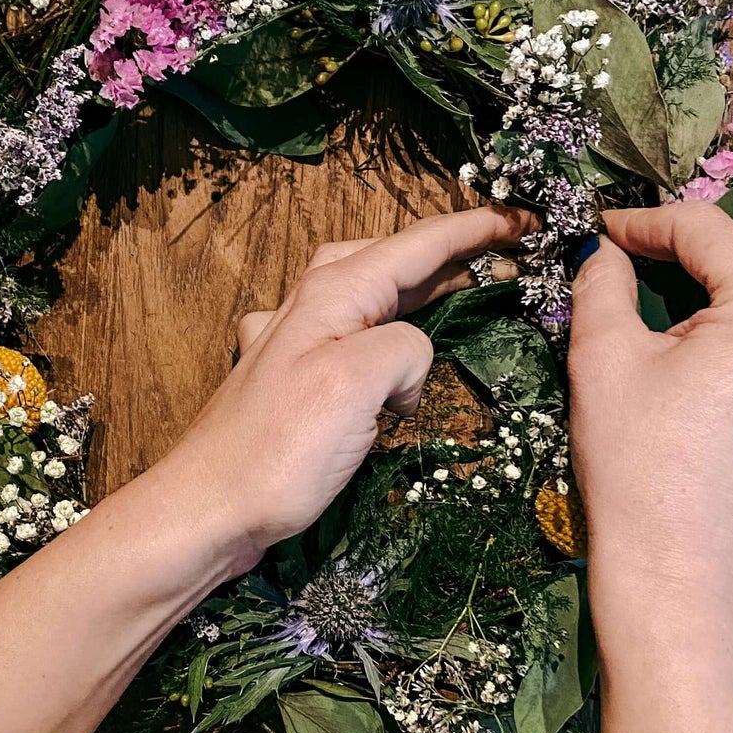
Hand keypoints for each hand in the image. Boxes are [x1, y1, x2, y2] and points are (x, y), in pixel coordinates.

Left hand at [157, 205, 534, 570]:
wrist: (206, 511)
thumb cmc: (278, 450)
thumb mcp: (356, 383)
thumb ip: (403, 348)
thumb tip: (409, 367)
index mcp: (332, 295)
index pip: (417, 244)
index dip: (474, 229)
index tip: (526, 221)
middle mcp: (309, 308)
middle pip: (390, 259)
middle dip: (447, 251)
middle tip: (504, 255)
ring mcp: (294, 345)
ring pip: (366, 296)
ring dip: (416, 289)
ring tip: (461, 291)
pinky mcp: (289, 385)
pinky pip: (346, 339)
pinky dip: (380, 336)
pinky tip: (384, 361)